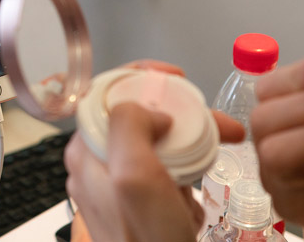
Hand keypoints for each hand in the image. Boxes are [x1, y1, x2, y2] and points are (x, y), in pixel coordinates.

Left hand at [64, 60, 244, 241]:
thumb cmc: (149, 241)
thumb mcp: (135, 174)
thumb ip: (128, 125)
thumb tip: (144, 107)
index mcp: (86, 152)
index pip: (108, 93)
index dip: (142, 79)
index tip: (175, 80)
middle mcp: (95, 166)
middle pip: (136, 115)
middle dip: (179, 113)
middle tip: (216, 122)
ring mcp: (116, 186)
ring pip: (153, 142)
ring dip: (189, 141)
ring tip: (217, 151)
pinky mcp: (137, 204)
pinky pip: (163, 172)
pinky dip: (187, 171)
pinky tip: (199, 187)